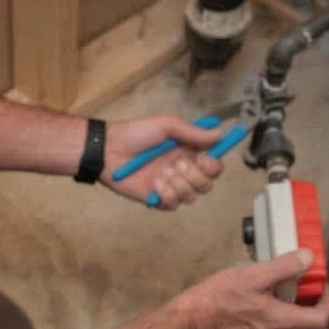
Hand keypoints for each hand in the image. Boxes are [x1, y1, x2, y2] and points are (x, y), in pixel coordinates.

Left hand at [101, 114, 228, 210]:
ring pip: (192, 195)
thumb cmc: (136, 134)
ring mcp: (171, 186)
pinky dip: (167, 194)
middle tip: (178, 165)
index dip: (213, 165)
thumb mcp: (166, 125)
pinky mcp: (159, 199)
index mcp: (188, 151)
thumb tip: (220, 134)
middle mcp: (183, 170)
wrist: (109, 151)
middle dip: (196, 175)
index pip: (213, 164)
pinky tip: (155, 184)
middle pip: (207, 183)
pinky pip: (174, 204)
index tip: (205, 159)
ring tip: (161, 173)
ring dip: (179, 184)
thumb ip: (193, 132)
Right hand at [174, 252, 328, 328]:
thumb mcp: (254, 274)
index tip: (324, 287)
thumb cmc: (221, 296)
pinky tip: (286, 319)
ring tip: (306, 312)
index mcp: (281, 321)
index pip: (320, 320)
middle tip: (318, 303)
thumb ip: (284, 266)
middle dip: (324, 323)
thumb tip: (309, 258)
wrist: (194, 318)